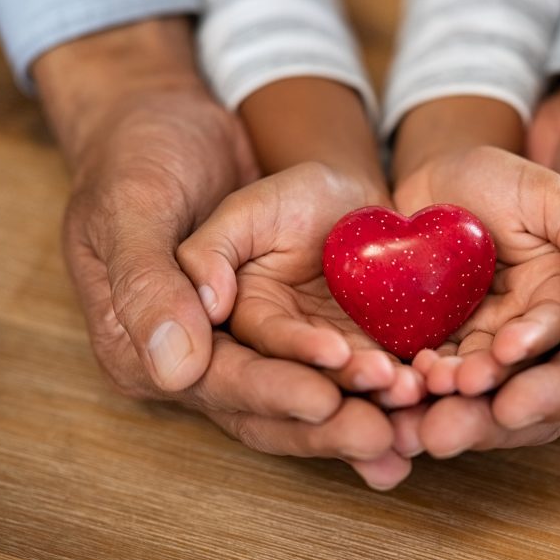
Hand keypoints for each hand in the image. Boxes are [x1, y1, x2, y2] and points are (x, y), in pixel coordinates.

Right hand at [40, 19, 407, 489]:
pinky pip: (338, 366)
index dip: (271, 392)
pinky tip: (422, 402)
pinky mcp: (293, 326)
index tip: (324, 399)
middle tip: (384, 433)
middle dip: (328, 424)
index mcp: (144, 342)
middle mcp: (200, 358)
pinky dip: (377, 387)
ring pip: (309, 396)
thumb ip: (151, 281)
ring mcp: (251, 346)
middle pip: (267, 408)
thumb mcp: (137, 204)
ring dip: (361, 412)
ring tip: (415, 420)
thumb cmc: (145, 157)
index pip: (215, 380)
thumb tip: (176, 366)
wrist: (182, 126)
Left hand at [393, 145, 559, 397]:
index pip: (555, 326)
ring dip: (453, 381)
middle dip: (489, 375)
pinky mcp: (440, 336)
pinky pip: (433, 357)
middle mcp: (524, 322)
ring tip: (432, 381)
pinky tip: (405, 372)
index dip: (534, 341)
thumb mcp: (547, 194)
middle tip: (463, 383)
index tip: (508, 350)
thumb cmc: (497, 178)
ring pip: (470, 366)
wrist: (433, 181)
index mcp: (559, 293)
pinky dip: (420, 370)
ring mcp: (480, 332)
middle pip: (512, 360)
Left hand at [403, 78, 559, 458]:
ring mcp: (552, 338)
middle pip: (546, 395)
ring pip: (501, 385)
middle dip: (489, 416)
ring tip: (406, 417)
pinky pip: (467, 353)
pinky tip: (394, 385)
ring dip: (453, 403)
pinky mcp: (506, 320)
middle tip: (438, 433)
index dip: (553, 391)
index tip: (507, 406)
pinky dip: (432, 371)